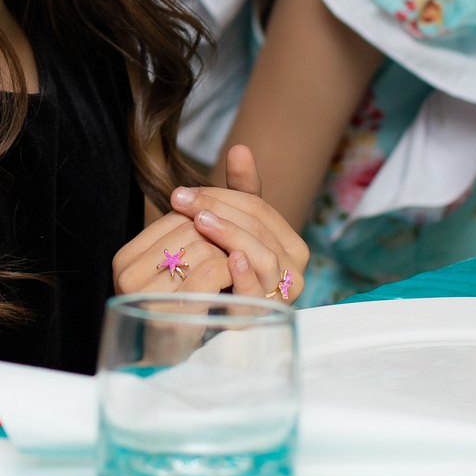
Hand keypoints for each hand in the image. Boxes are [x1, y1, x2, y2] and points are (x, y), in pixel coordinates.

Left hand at [113, 146, 309, 299]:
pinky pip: (259, 293)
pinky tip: (229, 260)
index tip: (182, 192)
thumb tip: (240, 148)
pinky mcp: (265, 318)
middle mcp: (293, 270)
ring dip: (229, 235)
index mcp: (289, 244)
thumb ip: (240, 192)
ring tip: (200, 222)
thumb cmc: (221, 274)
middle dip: (218, 210)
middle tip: (182, 201)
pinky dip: (247, 275)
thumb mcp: (229, 231)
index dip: (220, 195)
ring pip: (261, 255)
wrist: (208, 327)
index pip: (258, 208)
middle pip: (257, 228)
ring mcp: (281, 295)